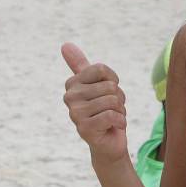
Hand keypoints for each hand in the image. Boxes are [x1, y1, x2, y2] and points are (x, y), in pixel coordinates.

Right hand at [61, 43, 128, 167]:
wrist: (108, 142)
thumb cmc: (104, 110)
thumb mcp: (95, 84)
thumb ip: (80, 65)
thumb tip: (65, 44)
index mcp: (72, 84)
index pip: (101, 69)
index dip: (113, 80)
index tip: (108, 92)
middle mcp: (69, 97)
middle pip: (109, 86)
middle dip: (118, 98)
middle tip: (110, 109)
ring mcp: (75, 114)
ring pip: (112, 101)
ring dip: (120, 111)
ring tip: (111, 118)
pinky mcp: (84, 129)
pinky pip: (112, 115)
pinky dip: (120, 122)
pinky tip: (113, 127)